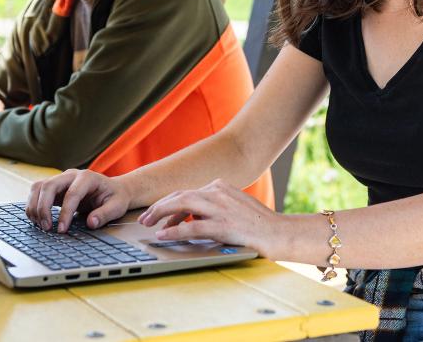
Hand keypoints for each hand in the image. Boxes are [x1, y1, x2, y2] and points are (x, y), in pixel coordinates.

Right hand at [25, 169, 131, 232]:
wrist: (112, 190)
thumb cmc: (115, 197)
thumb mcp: (117, 206)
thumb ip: (105, 214)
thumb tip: (91, 223)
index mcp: (88, 177)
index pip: (71, 194)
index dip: (65, 213)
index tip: (62, 230)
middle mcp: (71, 175)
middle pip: (49, 186)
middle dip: (44, 208)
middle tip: (47, 228)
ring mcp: (61, 179)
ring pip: (39, 187)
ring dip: (35, 206)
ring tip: (40, 225)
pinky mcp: (54, 187)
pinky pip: (37, 192)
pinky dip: (33, 205)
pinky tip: (38, 220)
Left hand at [138, 179, 282, 257]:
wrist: (278, 233)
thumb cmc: (257, 224)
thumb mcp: (234, 205)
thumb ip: (213, 206)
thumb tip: (189, 217)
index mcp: (220, 186)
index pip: (187, 192)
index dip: (168, 203)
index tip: (157, 214)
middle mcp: (218, 192)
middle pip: (180, 195)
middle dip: (159, 206)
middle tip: (144, 218)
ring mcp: (220, 207)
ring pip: (182, 205)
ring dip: (161, 214)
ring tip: (147, 224)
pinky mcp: (222, 225)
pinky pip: (191, 227)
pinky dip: (174, 231)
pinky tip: (163, 235)